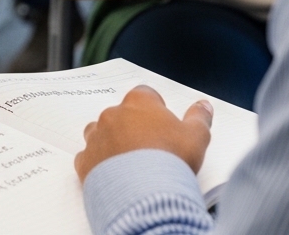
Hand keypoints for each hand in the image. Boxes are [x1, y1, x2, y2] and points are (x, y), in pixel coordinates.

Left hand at [75, 86, 212, 181]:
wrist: (144, 194)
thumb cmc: (171, 161)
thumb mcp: (196, 137)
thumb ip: (199, 118)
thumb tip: (203, 105)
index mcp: (139, 103)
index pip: (145, 95)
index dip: (155, 109)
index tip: (162, 125)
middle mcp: (113, 114)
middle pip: (122, 114)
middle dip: (132, 126)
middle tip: (148, 148)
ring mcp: (96, 137)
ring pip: (100, 132)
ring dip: (111, 141)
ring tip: (129, 162)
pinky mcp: (85, 161)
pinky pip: (88, 157)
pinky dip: (98, 164)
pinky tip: (113, 176)